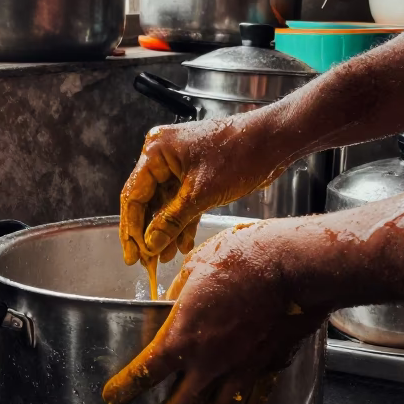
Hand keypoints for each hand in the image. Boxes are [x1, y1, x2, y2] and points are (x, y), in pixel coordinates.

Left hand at [103, 220, 327, 403]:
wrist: (292, 266)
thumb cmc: (240, 258)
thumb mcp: (195, 269)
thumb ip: (182, 294)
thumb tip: (175, 303)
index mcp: (182, 338)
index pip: (145, 373)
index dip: (126, 389)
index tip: (113, 399)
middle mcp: (210, 362)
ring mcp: (242, 367)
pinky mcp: (270, 362)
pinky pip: (258, 390)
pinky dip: (251, 403)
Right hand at [119, 114, 287, 265]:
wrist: (272, 141)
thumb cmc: (239, 154)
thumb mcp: (201, 193)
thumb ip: (172, 221)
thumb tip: (151, 244)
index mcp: (157, 151)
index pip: (134, 195)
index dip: (131, 229)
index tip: (132, 255)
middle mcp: (163, 156)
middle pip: (147, 201)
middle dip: (147, 233)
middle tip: (145, 261)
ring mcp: (180, 165)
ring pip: (164, 205)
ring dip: (165, 231)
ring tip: (164, 258)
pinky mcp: (196, 174)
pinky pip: (181, 202)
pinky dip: (182, 222)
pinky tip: (182, 244)